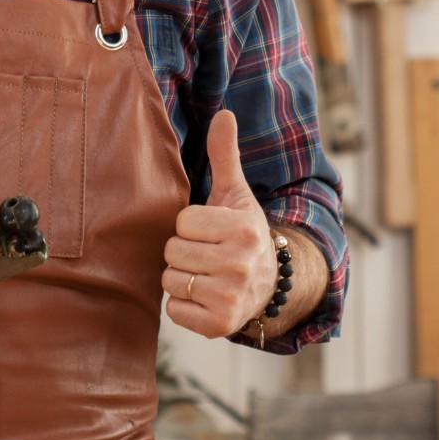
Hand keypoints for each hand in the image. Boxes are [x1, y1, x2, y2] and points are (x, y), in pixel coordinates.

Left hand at [164, 110, 275, 338]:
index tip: (211, 231)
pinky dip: (184, 306)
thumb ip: (225, 155)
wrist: (268, 284)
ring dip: (181, 278)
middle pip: (172, 251)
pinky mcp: (219, 325)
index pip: (183, 222)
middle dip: (184, 252)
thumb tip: (223, 114)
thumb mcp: (237, 195)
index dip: (192, 225)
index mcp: (243, 228)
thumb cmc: (242, 233)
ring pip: (170, 280)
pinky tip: (205, 297)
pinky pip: (174, 310)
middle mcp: (241, 263)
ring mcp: (231, 296)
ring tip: (206, 274)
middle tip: (208, 254)